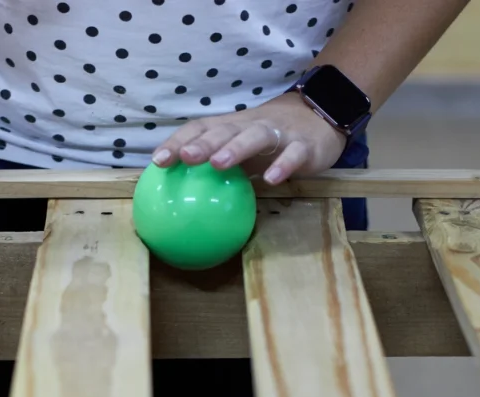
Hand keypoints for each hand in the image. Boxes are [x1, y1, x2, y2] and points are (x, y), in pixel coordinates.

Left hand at [151, 92, 347, 184]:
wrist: (320, 117)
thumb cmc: (271, 140)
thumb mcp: (242, 149)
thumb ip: (218, 166)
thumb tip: (181, 197)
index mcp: (233, 126)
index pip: (201, 128)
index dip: (179, 141)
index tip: (158, 161)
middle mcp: (252, 125)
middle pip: (225, 129)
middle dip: (203, 143)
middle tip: (185, 158)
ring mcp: (279, 134)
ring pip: (255, 136)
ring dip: (236, 148)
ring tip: (218, 164)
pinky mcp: (304, 146)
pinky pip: (293, 154)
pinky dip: (282, 165)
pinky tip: (270, 180)